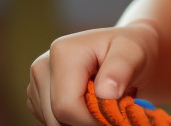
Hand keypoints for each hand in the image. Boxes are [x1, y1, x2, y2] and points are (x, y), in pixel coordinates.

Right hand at [27, 24, 156, 125]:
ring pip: (53, 123)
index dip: (91, 120)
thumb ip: (121, 70)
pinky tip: (87, 104)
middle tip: (110, 109)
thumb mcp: (133, 53)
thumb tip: (105, 91)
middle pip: (56, 118)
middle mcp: (42, 66)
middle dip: (85, 121)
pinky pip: (52, 122)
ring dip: (79, 121)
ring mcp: (37, 81)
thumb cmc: (131, 51)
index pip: (66, 107)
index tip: (114, 114)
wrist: (125, 53)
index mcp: (62, 52)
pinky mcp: (38, 96)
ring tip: (99, 101)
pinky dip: (72, 120)